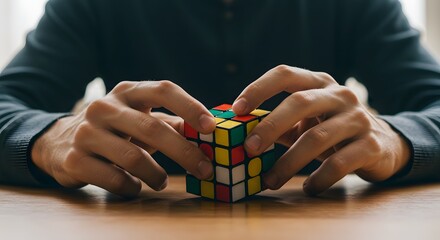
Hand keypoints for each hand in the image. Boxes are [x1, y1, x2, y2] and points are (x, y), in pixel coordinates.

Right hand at [31, 81, 215, 196]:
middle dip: (184, 152)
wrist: (60, 141)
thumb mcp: (139, 117)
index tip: (211, 127)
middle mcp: (105, 107)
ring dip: (157, 175)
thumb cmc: (114, 129)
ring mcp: (87, 132)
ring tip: (163, 182)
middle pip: (153, 128)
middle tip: (204, 169)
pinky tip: (135, 187)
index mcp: (127, 92)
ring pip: (134, 158)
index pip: (163, 90)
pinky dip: (131, 187)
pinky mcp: (74, 159)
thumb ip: (170, 122)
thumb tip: (207, 133)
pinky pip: (114, 178)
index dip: (190, 106)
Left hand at [232, 65, 410, 194]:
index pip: (285, 74)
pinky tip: (308, 188)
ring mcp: (357, 119)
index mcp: (318, 83)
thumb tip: (238, 136)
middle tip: (249, 149)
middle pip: (299, 103)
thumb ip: (278, 123)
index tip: (236, 110)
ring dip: (288, 162)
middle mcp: (339, 95)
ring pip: (316, 138)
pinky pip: (339, 164)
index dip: (258, 89)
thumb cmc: (332, 130)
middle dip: (270, 126)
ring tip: (270, 180)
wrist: (383, 144)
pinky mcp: (371, 145)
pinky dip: (318, 178)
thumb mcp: (307, 120)